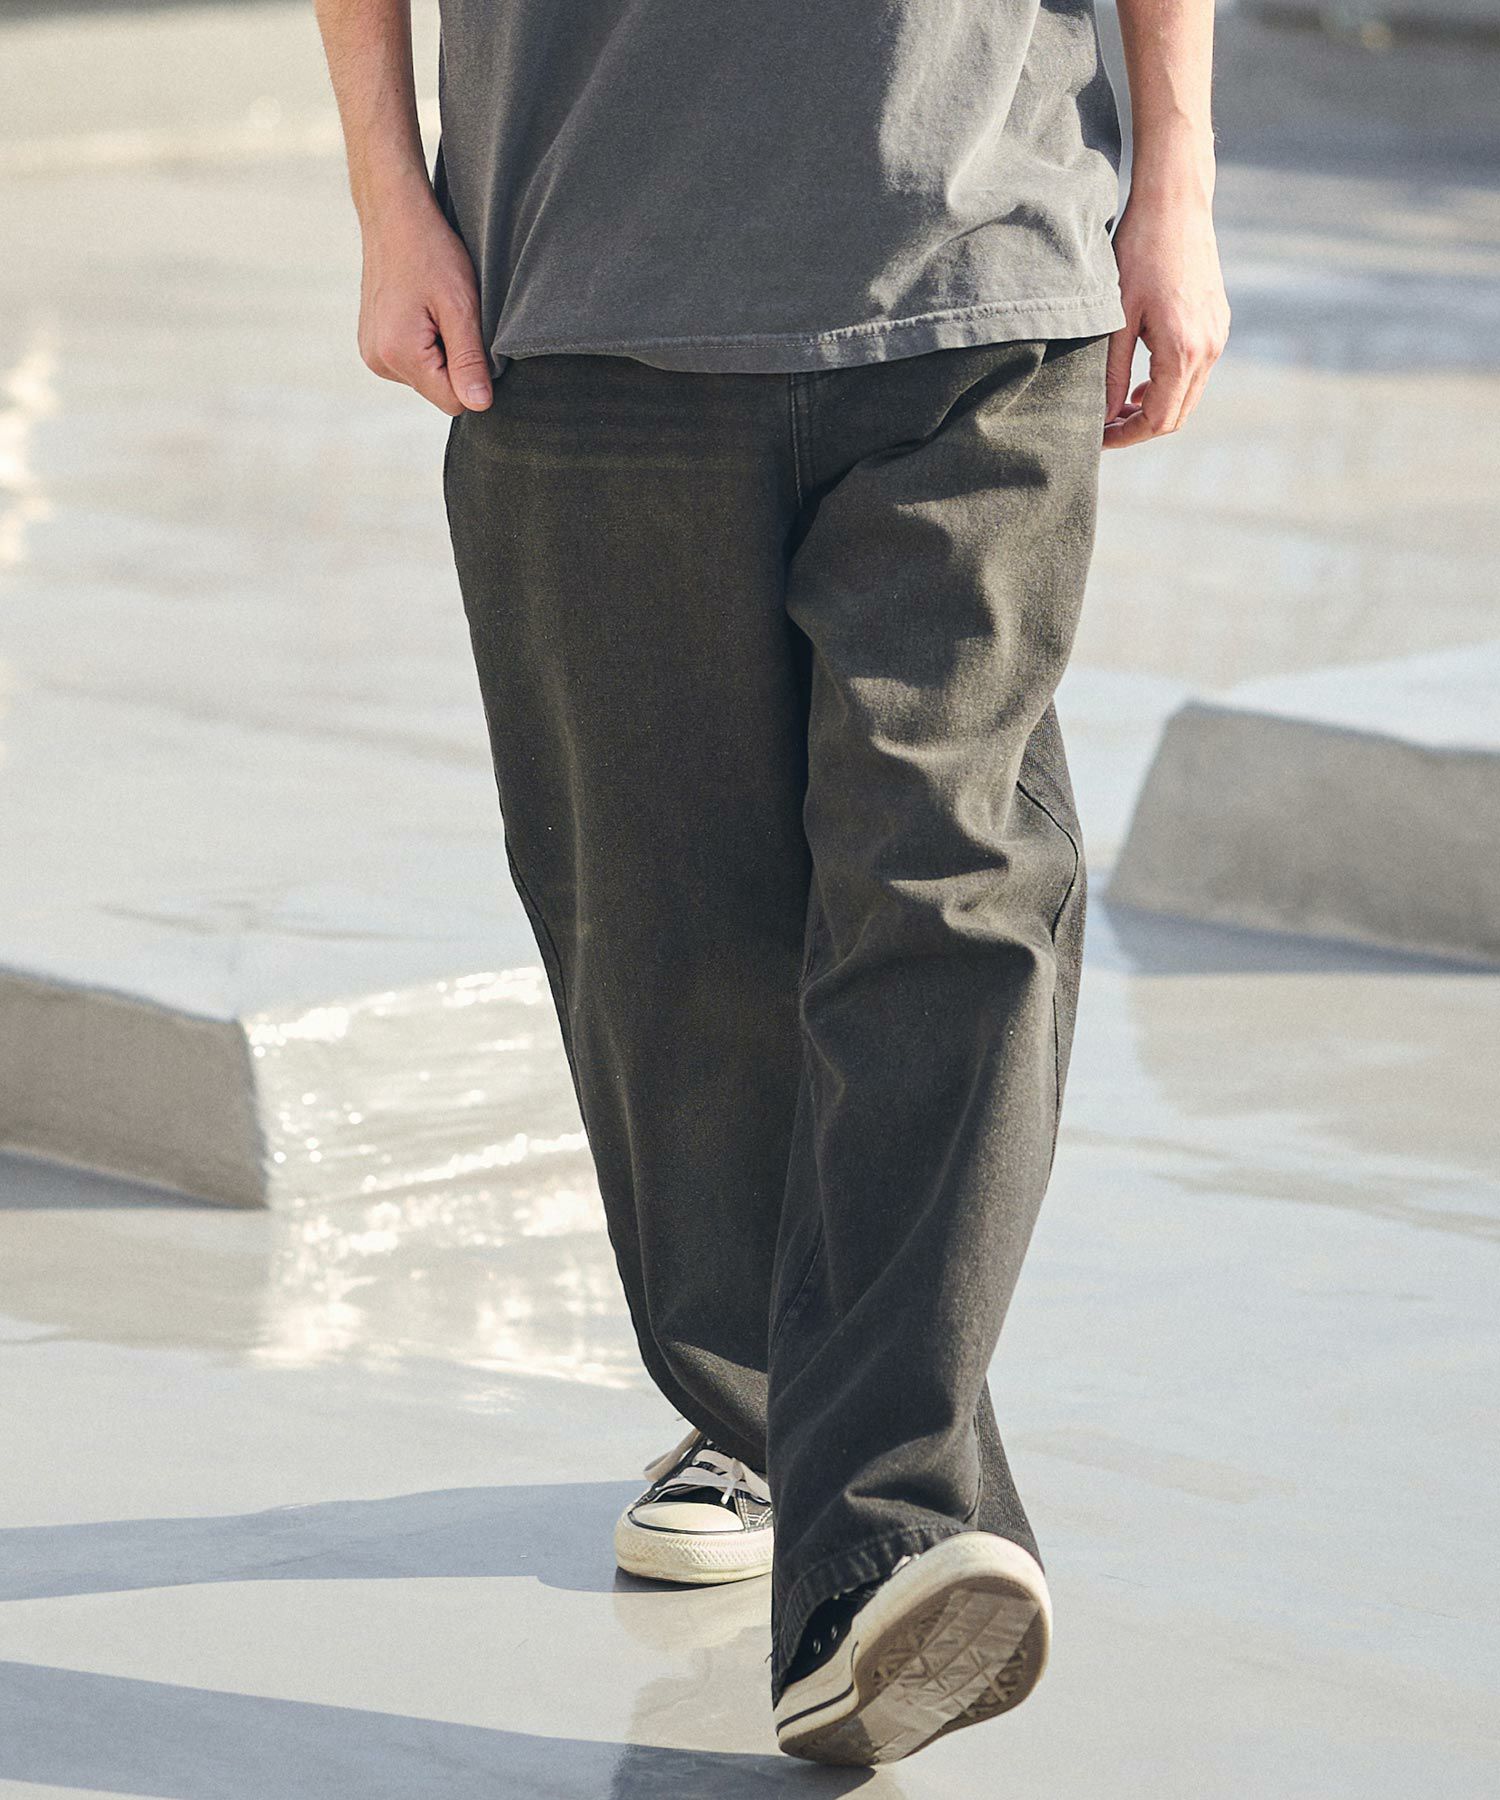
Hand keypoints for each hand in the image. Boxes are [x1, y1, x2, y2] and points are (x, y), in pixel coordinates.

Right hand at [357, 190, 492, 415]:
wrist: (393, 216)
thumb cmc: (431, 252)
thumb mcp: (461, 306)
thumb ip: (469, 360)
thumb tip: (479, 405)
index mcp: (399, 354)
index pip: (453, 402)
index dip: (472, 375)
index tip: (469, 334)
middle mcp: (378, 361)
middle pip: (438, 391)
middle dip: (454, 362)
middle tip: (451, 316)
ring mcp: (371, 354)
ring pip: (426, 378)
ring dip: (439, 352)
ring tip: (434, 310)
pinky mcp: (372, 345)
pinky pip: (411, 363)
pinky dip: (424, 345)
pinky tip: (421, 311)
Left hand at [1103, 194, 1229, 449]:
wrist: (1175, 204)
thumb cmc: (1139, 253)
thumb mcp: (1116, 318)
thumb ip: (1113, 372)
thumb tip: (1106, 416)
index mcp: (1183, 351)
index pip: (1158, 420)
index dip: (1126, 436)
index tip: (1098, 437)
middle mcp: (1209, 348)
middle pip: (1177, 415)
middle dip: (1139, 428)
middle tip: (1104, 427)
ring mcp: (1218, 335)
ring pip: (1188, 396)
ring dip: (1154, 408)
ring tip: (1118, 406)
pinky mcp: (1218, 323)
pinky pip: (1196, 372)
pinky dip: (1169, 385)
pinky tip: (1142, 380)